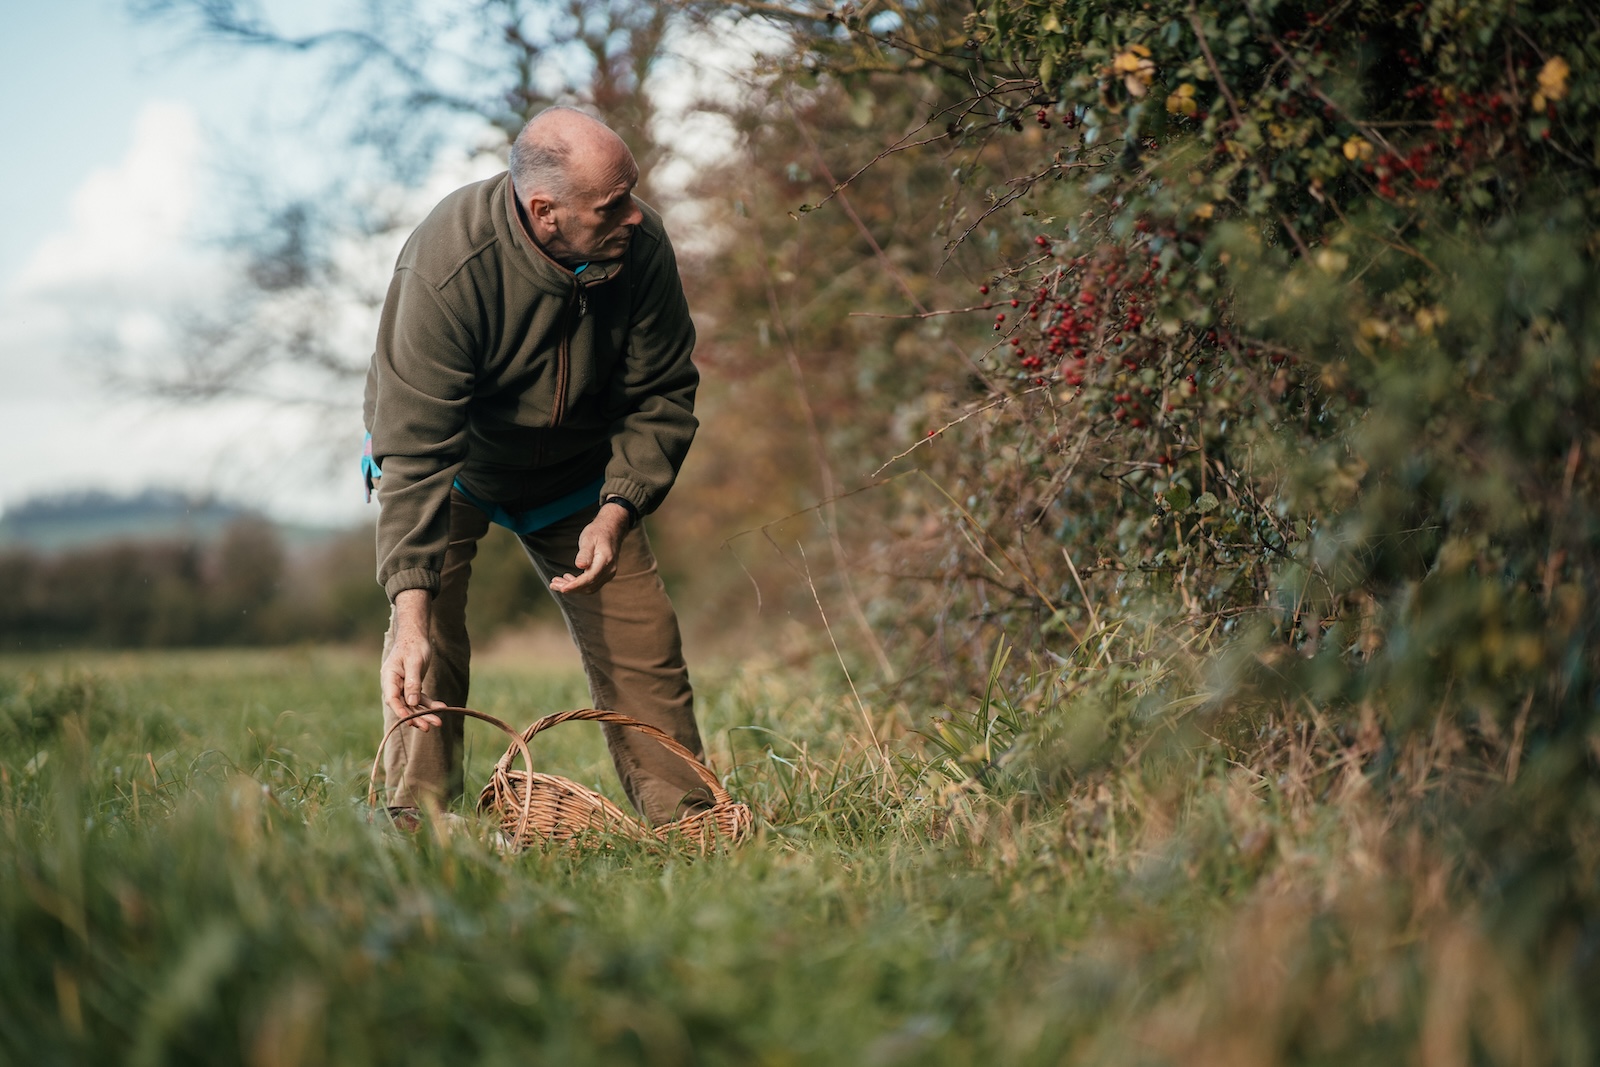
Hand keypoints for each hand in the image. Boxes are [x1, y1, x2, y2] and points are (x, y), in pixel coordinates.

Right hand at [381, 588, 447, 729]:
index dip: (400, 711)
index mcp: (389, 677)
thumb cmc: (413, 645)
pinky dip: (430, 704)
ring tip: (438, 723)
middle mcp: (394, 684)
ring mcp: (402, 686)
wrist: (416, 635)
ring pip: (412, 704)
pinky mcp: (412, 685)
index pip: (392, 698)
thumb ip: (412, 682)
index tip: (410, 721)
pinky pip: (420, 698)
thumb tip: (411, 703)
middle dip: (416, 717)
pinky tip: (442, 708)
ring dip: (425, 713)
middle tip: (429, 727)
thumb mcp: (414, 662)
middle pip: (403, 705)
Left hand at [549, 503, 630, 594]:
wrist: (610, 530)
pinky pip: (590, 584)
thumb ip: (585, 553)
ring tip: (557, 582)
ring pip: (589, 588)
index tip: (562, 588)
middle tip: (553, 585)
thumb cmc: (598, 532)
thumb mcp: (589, 539)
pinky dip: (578, 585)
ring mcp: (607, 574)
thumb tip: (580, 566)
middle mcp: (609, 570)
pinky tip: (567, 579)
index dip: (575, 585)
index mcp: (605, 561)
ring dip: (572, 588)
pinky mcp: (603, 575)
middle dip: (570, 588)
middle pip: (588, 586)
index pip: (590, 578)